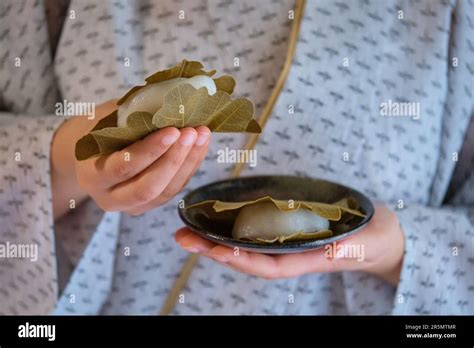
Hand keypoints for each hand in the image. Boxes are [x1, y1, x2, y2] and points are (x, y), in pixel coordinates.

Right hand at [52, 100, 210, 216]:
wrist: (94, 152)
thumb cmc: (99, 129)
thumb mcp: (107, 118)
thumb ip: (131, 116)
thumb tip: (169, 101)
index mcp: (92, 175)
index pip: (123, 167)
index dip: (150, 150)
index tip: (172, 130)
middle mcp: (110, 198)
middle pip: (148, 188)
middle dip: (174, 159)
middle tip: (192, 132)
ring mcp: (134, 206)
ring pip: (166, 191)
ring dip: (188, 162)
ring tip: (202, 134)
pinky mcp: (153, 203)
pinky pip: (175, 188)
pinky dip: (191, 165)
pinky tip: (201, 144)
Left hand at [175, 204, 404, 285]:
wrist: (381, 234)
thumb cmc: (375, 238)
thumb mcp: (364, 244)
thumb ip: (350, 249)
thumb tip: (334, 252)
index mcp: (305, 260)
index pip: (266, 265)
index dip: (239, 259)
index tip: (214, 249)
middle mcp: (290, 253)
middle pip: (246, 256)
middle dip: (213, 248)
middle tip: (181, 236)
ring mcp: (287, 242)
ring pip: (246, 244)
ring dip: (215, 238)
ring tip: (187, 229)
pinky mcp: (287, 228)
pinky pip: (255, 231)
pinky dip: (234, 226)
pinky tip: (216, 219)